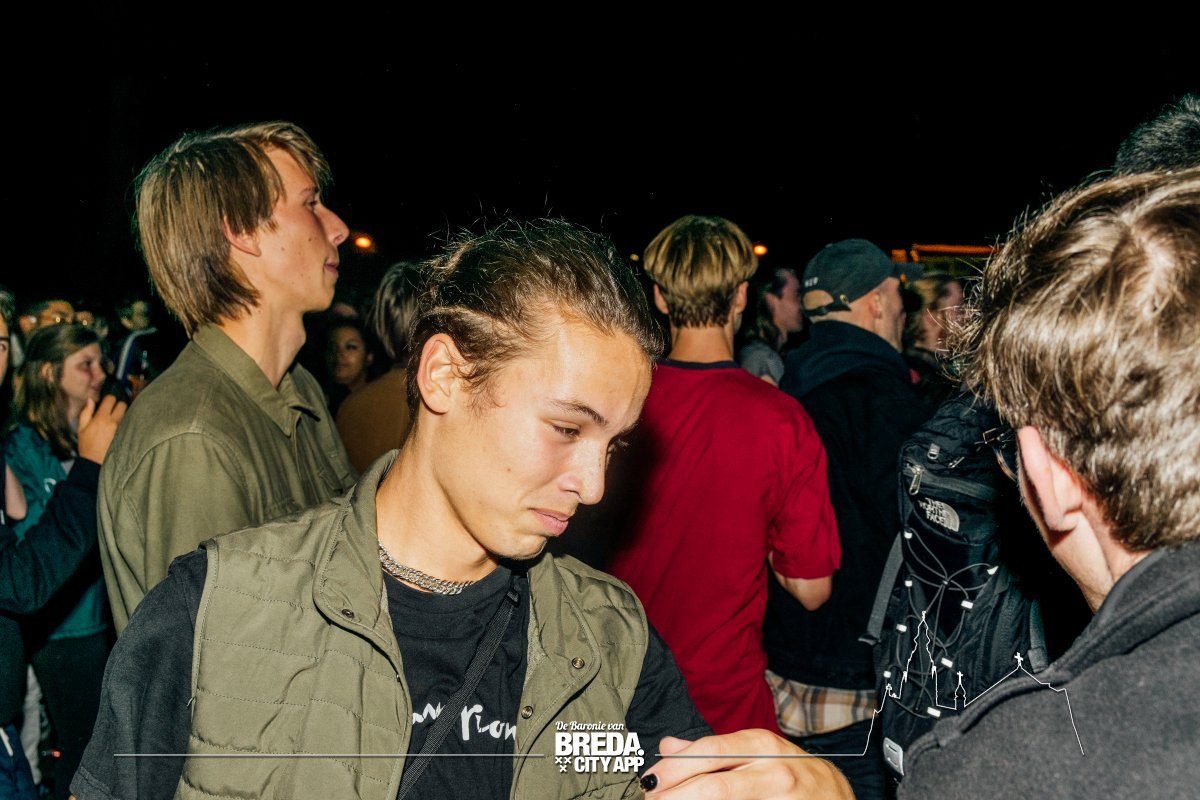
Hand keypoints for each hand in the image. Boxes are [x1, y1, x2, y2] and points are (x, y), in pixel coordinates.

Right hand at [77, 395, 127, 463]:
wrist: (94, 461)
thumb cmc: (86, 445)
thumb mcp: (81, 428)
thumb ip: (86, 412)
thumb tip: (90, 400)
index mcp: (101, 418)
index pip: (111, 399)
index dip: (109, 398)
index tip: (106, 402)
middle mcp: (113, 422)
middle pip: (123, 404)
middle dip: (118, 404)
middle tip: (112, 409)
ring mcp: (121, 429)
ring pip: (127, 414)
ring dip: (122, 413)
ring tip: (115, 418)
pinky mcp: (125, 435)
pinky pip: (128, 423)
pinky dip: (125, 422)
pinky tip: (118, 426)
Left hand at [640, 730, 853, 798]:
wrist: (836, 796)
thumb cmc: (791, 772)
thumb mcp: (755, 751)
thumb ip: (712, 750)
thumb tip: (668, 746)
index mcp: (760, 745)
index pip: (709, 753)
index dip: (675, 768)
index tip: (649, 780)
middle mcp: (774, 770)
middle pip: (716, 785)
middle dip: (677, 795)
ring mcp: (783, 798)